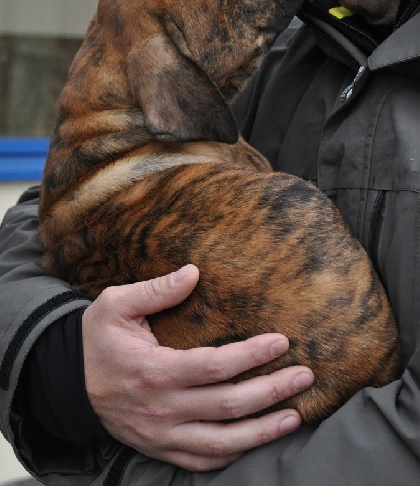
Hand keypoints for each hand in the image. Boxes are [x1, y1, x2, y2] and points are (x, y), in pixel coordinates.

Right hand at [82, 265, 313, 471]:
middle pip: (228, 405)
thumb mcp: (115, 305)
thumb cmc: (97, 339)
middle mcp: (162, 408)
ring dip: (263, 430)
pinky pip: (203, 461)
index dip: (252, 355)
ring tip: (295, 414)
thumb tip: (193, 273)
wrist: (69, 382)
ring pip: (223, 441)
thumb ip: (156, 289)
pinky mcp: (161, 448)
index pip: (215, 365)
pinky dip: (234, 453)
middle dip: (271, 390)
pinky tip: (257, 439)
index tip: (281, 342)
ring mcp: (162, 435)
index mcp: (153, 370)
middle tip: (304, 376)